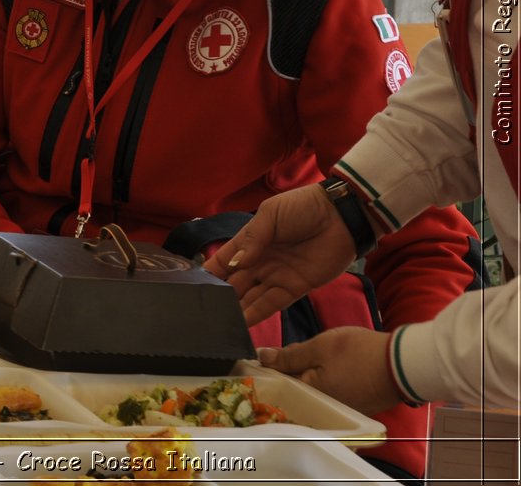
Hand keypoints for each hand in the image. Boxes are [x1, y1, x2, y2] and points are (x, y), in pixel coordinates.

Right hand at [203, 184, 357, 324]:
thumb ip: (252, 240)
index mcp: (250, 242)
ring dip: (237, 310)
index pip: (224, 262)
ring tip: (218, 325)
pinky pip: (272, 303)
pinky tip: (242, 324)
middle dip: (221, 297)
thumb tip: (236, 264)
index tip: (192, 289)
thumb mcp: (271, 215)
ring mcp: (277, 276)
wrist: (341, 216)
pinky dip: (257, 314)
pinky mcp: (295, 287)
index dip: (209, 274)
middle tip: (204, 314)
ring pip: (251, 297)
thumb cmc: (303, 207)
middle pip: (235, 283)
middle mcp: (260, 262)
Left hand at [255, 328, 399, 414]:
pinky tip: (332, 366)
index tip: (267, 354)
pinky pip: (331, 392)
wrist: (403, 364)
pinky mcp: (354, 405)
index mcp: (310, 395)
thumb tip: (261, 357)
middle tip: (300, 349)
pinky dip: (327, 379)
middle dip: (292, 369)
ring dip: (310, 373)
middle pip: (296, 386)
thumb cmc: (360, 353)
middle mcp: (323, 408)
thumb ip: (289, 355)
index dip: (272, 366)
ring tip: (319, 354)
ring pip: (314, 388)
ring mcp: (340, 408)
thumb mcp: (320, 347)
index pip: (279, 382)